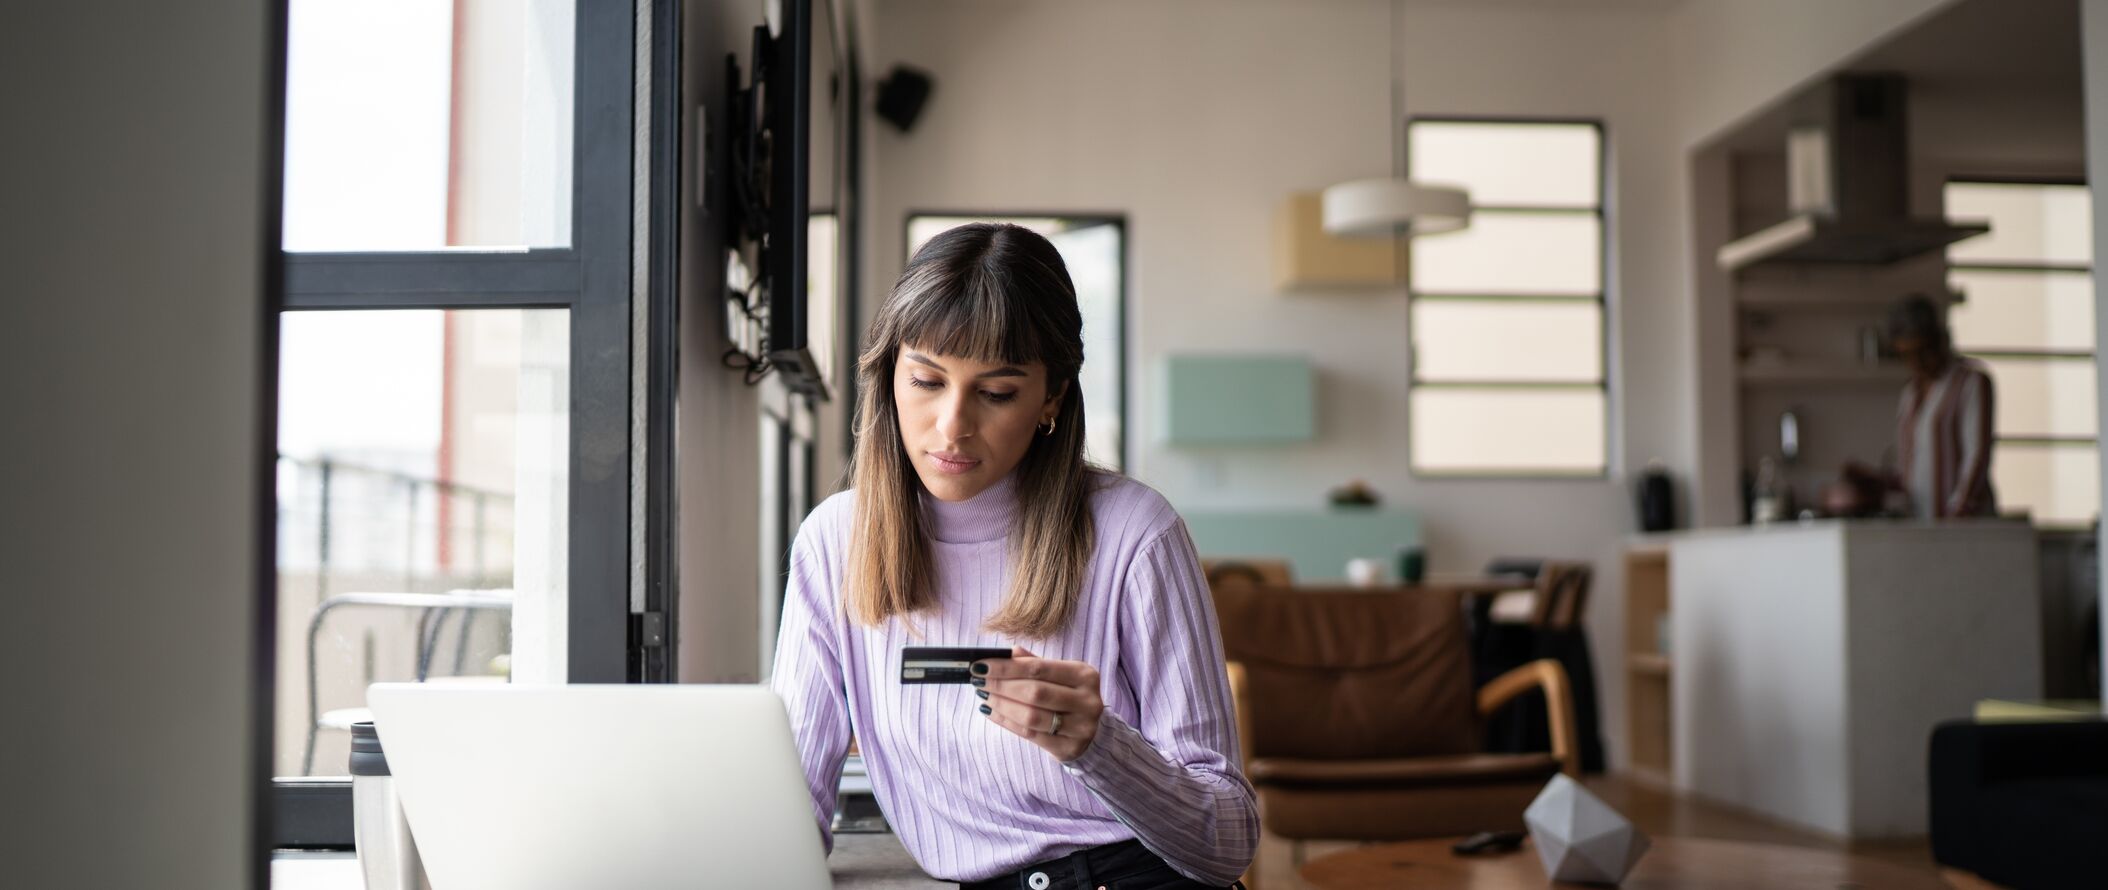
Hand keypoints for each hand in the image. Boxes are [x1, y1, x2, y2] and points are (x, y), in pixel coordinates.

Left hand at [973, 646, 1103, 761]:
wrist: (1094, 733)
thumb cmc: (1070, 696)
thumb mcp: (1061, 675)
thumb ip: (1035, 663)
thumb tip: (1006, 654)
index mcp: (1084, 675)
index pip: (1038, 668)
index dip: (1007, 667)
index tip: (980, 665)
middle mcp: (1086, 700)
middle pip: (1034, 692)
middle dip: (1001, 686)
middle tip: (978, 681)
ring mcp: (1080, 727)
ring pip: (1031, 716)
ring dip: (1002, 705)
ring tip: (984, 696)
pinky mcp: (1069, 747)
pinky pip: (1030, 735)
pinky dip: (1007, 722)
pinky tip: (992, 713)